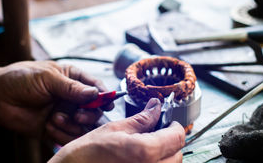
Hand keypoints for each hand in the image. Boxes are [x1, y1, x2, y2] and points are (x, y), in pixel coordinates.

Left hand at [0, 61, 112, 143]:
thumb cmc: (21, 79)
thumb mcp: (47, 78)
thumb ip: (71, 87)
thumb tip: (95, 93)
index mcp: (72, 78)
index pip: (95, 86)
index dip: (104, 95)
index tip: (108, 103)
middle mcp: (71, 97)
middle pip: (94, 108)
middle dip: (89, 114)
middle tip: (78, 116)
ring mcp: (65, 112)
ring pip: (83, 124)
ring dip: (72, 125)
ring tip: (54, 119)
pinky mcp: (56, 128)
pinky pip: (69, 135)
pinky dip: (62, 134)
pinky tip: (49, 127)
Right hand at [49, 98, 184, 162]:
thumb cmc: (84, 156)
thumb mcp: (113, 130)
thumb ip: (141, 119)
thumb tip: (156, 106)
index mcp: (145, 152)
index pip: (177, 137)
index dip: (174, 126)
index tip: (167, 121)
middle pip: (177, 155)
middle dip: (170, 142)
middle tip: (155, 134)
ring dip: (163, 156)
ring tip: (144, 148)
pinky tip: (138, 160)